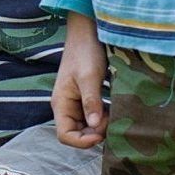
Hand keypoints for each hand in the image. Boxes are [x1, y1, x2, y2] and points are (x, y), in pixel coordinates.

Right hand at [52, 14, 108, 148]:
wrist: (88, 33)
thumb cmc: (85, 52)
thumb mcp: (89, 76)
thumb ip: (91, 102)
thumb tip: (95, 126)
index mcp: (60, 103)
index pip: (65, 135)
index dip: (82, 141)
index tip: (101, 133)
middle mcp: (66, 107)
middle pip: (76, 134)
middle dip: (94, 134)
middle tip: (110, 121)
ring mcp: (75, 104)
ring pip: (86, 127)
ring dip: (100, 127)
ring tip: (113, 115)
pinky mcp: (86, 99)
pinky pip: (92, 117)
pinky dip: (103, 119)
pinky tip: (113, 111)